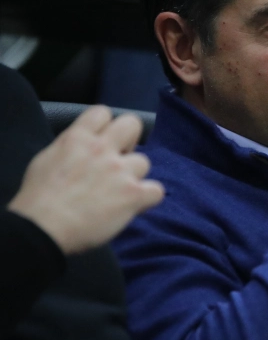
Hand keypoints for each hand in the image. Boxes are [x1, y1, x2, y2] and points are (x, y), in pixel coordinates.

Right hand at [7, 106, 163, 254]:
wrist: (43, 228)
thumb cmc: (38, 199)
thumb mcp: (46, 159)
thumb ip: (70, 147)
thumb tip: (82, 144)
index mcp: (77, 138)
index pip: (102, 112)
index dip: (105, 126)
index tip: (102, 141)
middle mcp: (102, 149)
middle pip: (132, 124)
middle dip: (130, 140)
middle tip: (119, 159)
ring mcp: (120, 170)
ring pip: (144, 162)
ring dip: (134, 176)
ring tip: (118, 192)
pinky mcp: (133, 194)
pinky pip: (157, 190)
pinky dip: (147, 198)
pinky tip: (133, 205)